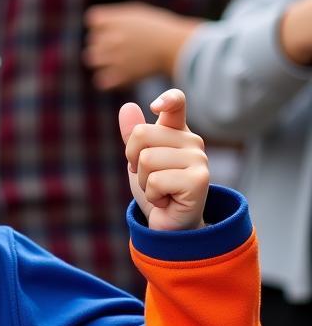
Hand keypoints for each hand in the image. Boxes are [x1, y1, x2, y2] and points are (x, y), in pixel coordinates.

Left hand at [84, 3, 201, 90]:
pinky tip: (119, 73)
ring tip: (117, 59)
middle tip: (119, 45)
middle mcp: (113, 37)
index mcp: (117, 20)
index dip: (101, 25)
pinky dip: (106, 78)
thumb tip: (91, 23)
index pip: (92, 21)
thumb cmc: (156, 30)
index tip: (113, 29)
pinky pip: (100, 80)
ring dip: (101, 59)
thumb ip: (112, 18)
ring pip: (92, 59)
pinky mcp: (119, 76)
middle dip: (101, 43)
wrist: (174, 48)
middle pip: (91, 40)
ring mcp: (115, 58)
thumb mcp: (135, 14)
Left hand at [119, 89, 208, 231]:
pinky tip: (166, 201)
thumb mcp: (138, 162)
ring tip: (160, 191)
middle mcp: (192, 141)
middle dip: (134, 162)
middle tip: (150, 179)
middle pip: (141, 135)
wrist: (169, 225)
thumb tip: (127, 107)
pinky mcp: (199, 179)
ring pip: (147, 160)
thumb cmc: (156, 191)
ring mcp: (198, 159)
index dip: (166, 100)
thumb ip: (133, 136)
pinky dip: (153, 196)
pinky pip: (156, 180)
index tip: (155, 108)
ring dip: (144, 183)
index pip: (176, 103)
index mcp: (177, 132)